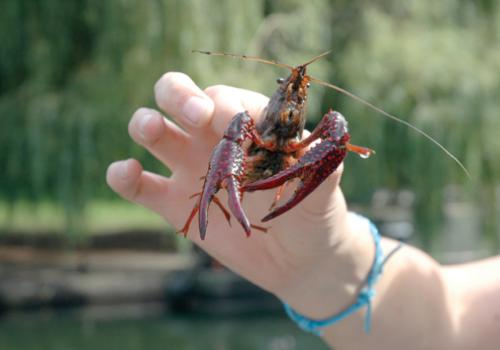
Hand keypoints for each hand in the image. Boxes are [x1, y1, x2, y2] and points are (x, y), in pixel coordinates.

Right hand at [106, 72, 373, 318]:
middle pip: (181, 97)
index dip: (226, 104)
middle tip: (196, 115)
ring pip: (154, 131)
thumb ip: (321, 158)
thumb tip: (332, 129)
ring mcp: (190, 168)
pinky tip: (127, 173)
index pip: (227, 98)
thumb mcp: (323, 185)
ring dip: (145, 123)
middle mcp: (214, 139)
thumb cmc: (314, 213)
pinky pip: (140, 185)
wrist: (299, 259)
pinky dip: (125, 176)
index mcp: (248, 125)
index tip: (233, 125)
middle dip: (181, 95)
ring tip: (151, 130)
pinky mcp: (173, 203)